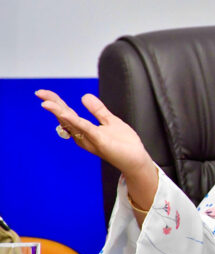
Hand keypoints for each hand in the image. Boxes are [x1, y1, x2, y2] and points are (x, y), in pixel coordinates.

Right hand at [36, 90, 154, 181]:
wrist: (136, 160)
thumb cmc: (124, 144)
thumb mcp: (110, 121)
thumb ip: (97, 110)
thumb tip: (84, 96)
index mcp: (85, 130)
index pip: (67, 114)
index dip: (56, 102)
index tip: (43, 93)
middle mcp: (84, 136)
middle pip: (66, 118)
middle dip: (53, 105)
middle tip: (39, 94)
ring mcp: (91, 140)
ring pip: (72, 123)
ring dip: (59, 112)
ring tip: (46, 103)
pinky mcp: (100, 142)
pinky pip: (86, 129)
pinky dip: (75, 121)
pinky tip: (65, 114)